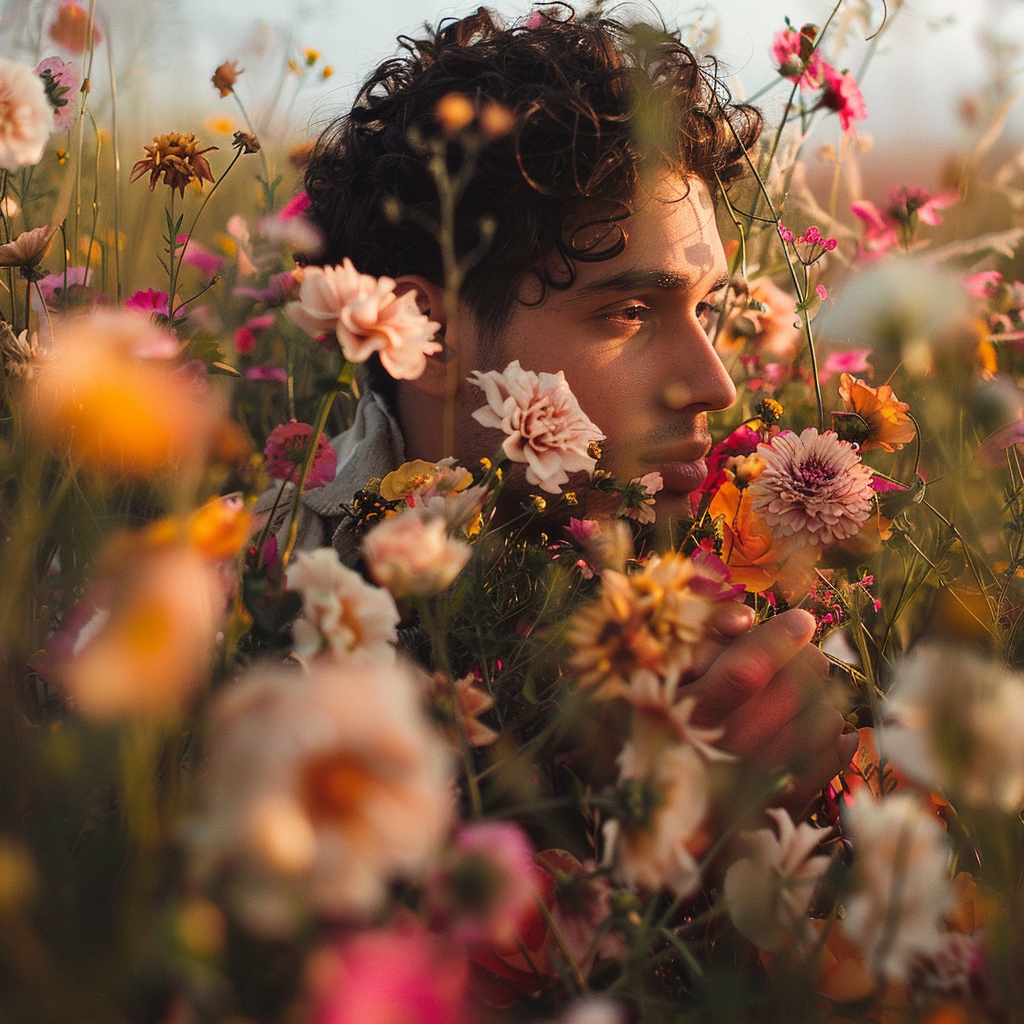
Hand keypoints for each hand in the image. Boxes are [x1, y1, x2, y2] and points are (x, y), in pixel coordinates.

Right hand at [688, 607, 857, 812]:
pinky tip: (821, 723)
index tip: (800, 621)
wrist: (676, 799)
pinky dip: (838, 734)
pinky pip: (835, 755)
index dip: (779, 640)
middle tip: (796, 656)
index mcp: (693, 715)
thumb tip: (746, 618)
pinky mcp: (788, 800)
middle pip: (795, 689)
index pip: (745, 673)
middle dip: (805, 659)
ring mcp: (762, 780)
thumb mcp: (673, 673)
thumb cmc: (672, 719)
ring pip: (824, 718)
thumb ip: (704, 638)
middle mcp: (728, 750)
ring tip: (797, 696)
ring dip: (819, 696)